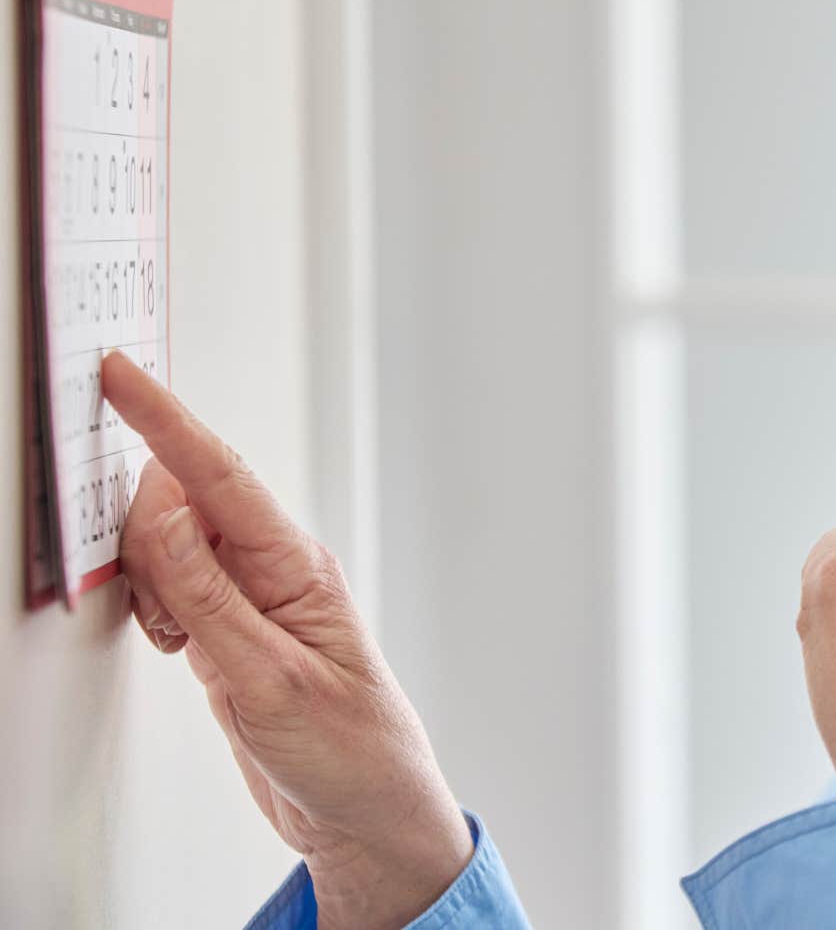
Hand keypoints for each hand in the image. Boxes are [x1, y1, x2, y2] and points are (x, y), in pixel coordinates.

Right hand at [101, 352, 471, 929]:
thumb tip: (160, 506)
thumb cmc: (347, 748)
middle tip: (162, 608)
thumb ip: (205, 591)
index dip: (165, 420)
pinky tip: (177, 651)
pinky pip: (171, 593)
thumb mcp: (267, 675)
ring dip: (150, 585)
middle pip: (181, 506)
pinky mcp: (229, 633)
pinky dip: (155, 613)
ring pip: (168, 551)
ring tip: (180, 645)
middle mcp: (274, 571)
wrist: (363, 813)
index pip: (219, 475)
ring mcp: (250, 600)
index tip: (120, 373)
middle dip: (145, 538)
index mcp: (297, 565)